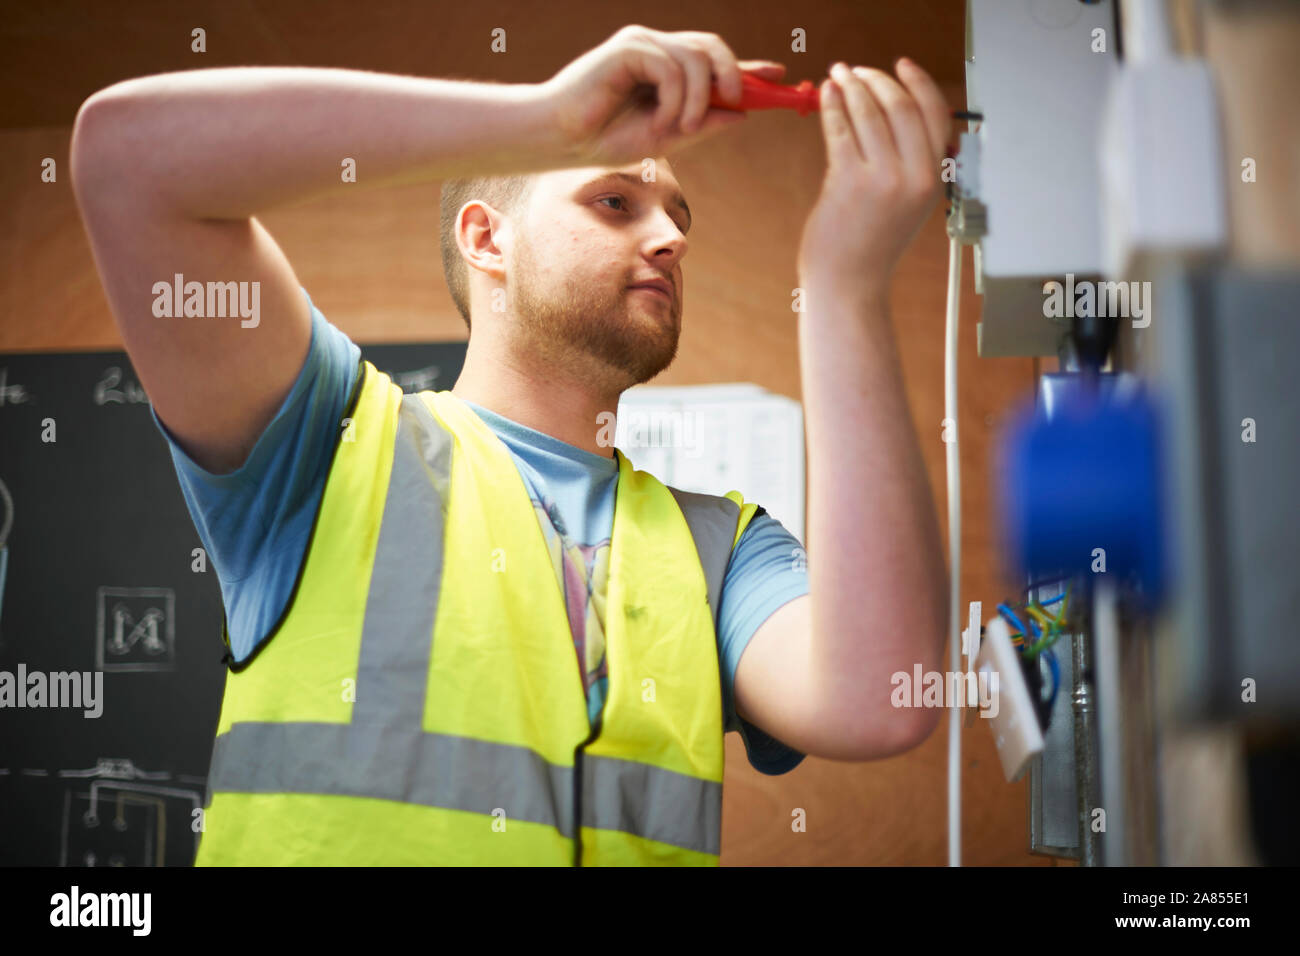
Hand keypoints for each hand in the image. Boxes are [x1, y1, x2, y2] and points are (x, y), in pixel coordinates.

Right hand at [539, 25, 785, 165]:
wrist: (563, 140)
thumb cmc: (606, 140)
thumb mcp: (666, 138)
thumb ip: (702, 124)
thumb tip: (743, 114)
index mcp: (668, 71)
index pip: (714, 61)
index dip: (748, 67)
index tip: (778, 74)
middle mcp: (658, 50)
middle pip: (713, 47)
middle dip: (734, 74)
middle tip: (737, 102)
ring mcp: (644, 45)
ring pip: (697, 58)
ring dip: (698, 100)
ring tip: (682, 129)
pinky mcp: (629, 47)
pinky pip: (673, 67)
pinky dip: (675, 98)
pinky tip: (660, 121)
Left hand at [797, 60, 952, 293]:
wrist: (849, 283)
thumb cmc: (870, 247)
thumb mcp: (909, 204)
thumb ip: (909, 163)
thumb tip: (889, 111)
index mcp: (934, 179)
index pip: (936, 114)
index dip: (919, 82)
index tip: (902, 65)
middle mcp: (914, 177)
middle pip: (901, 106)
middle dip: (877, 79)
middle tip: (857, 71)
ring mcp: (881, 180)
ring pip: (868, 112)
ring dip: (851, 86)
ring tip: (837, 77)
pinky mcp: (847, 182)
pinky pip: (840, 130)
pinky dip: (832, 106)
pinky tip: (826, 96)